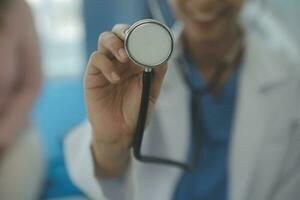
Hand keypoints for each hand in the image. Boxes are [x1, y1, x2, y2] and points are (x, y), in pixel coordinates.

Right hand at [84, 24, 167, 177]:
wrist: (121, 132)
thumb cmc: (137, 111)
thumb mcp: (151, 92)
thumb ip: (157, 72)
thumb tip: (163, 53)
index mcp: (136, 61)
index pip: (136, 37)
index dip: (140, 31)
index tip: (148, 35)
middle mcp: (121, 60)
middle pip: (118, 32)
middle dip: (124, 31)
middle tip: (131, 38)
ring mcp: (106, 66)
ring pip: (105, 39)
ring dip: (115, 44)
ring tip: (124, 57)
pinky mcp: (93, 75)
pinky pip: (96, 59)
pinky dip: (106, 65)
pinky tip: (115, 79)